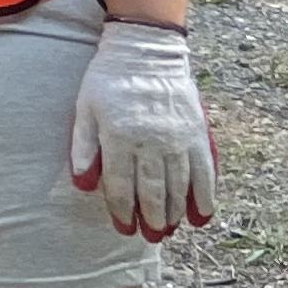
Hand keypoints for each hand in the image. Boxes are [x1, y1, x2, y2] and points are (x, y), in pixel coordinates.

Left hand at [69, 19, 216, 239]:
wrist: (146, 51)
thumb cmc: (108, 81)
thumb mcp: (84, 109)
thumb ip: (82, 147)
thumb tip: (83, 184)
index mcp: (119, 137)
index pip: (120, 184)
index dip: (121, 209)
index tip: (123, 226)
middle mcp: (150, 142)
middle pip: (152, 191)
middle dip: (150, 218)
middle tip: (149, 236)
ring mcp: (177, 139)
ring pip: (178, 186)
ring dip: (174, 212)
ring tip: (168, 230)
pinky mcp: (197, 133)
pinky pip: (205, 172)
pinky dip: (204, 196)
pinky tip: (200, 215)